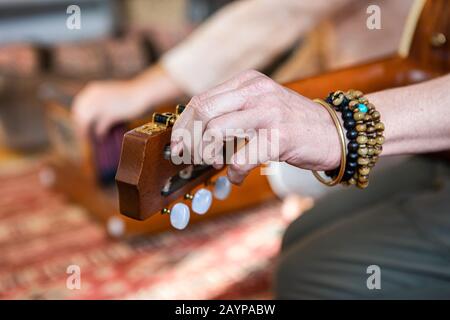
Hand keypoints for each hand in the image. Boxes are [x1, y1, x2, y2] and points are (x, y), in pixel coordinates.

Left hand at [72, 65, 182, 136]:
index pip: (78, 107)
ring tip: (92, 140)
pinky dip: (100, 134)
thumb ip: (100, 105)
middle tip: (85, 137)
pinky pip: (99, 128)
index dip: (79, 119)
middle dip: (81, 128)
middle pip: (80, 116)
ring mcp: (100, 105)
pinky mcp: (109, 114)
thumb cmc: (130, 95)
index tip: (81, 127)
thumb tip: (93, 122)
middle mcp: (93, 96)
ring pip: (86, 123)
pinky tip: (102, 139)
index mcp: (92, 90)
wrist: (143, 92)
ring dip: (88, 132)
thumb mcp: (110, 96)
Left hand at [170, 70, 341, 184]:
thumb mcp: (261, 106)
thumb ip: (233, 112)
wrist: (334, 132)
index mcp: (248, 82)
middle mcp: (256, 92)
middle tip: (188, 157)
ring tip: (215, 164)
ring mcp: (268, 112)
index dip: (184, 124)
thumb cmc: (292, 123)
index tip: (177, 144)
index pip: (202, 99)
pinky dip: (233, 173)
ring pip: (216, 131)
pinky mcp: (279, 137)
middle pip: (203, 111)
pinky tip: (237, 178)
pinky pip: (241, 158)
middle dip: (188, 139)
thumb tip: (196, 133)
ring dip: (208, 155)